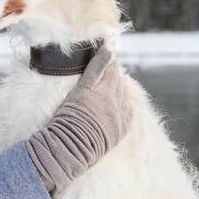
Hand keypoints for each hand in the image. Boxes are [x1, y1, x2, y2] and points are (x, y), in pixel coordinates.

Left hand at [24, 42, 132, 193]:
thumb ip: (108, 134)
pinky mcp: (88, 89)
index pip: (127, 102)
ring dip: (110, 65)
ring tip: (108, 55)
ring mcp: (104, 97)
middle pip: (120, 86)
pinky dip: (101, 56)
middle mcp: (118, 108)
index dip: (121, 93)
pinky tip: (104, 46)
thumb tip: (105, 130)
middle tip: (113, 67)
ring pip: (111, 76)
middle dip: (116, 77)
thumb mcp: (103, 145)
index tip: (118, 87)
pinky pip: (97, 68)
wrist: (71, 150)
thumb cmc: (81, 152)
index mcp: (123, 124)